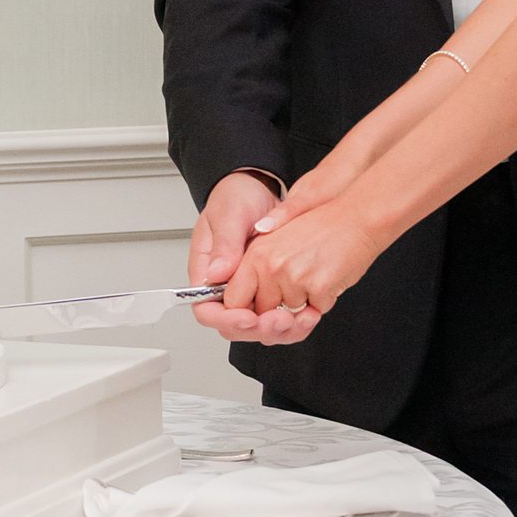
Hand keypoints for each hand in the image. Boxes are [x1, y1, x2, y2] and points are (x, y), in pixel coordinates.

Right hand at [188, 170, 313, 343]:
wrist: (259, 186)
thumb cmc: (236, 196)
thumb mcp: (229, 215)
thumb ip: (225, 245)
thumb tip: (216, 274)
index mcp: (207, 273)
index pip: (206, 311)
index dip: (227, 320)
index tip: (249, 317)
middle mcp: (227, 287)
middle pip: (235, 326)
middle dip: (259, 329)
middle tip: (281, 321)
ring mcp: (250, 289)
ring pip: (259, 326)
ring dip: (281, 330)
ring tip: (301, 319)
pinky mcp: (270, 289)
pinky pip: (278, 314)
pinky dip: (294, 319)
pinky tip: (309, 312)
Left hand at [225, 194, 381, 327]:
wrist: (360, 216)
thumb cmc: (325, 224)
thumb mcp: (281, 236)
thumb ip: (257, 259)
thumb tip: (233, 278)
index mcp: (257, 253)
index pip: (234, 299)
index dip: (246, 310)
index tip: (258, 310)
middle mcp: (271, 266)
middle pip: (263, 313)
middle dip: (279, 310)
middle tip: (298, 287)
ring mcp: (294, 278)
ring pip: (291, 315)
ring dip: (305, 304)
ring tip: (316, 275)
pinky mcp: (318, 287)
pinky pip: (316, 311)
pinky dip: (324, 301)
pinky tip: (330, 277)